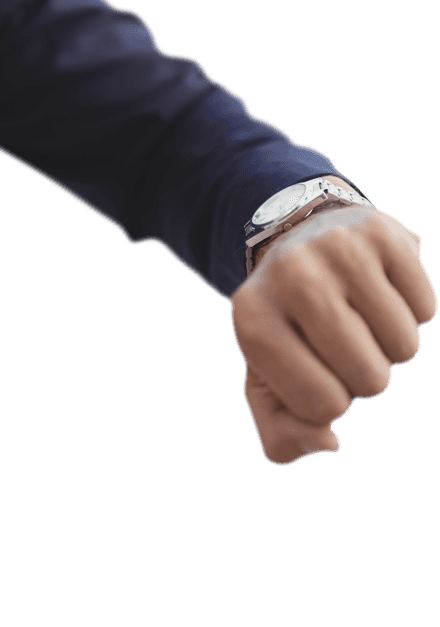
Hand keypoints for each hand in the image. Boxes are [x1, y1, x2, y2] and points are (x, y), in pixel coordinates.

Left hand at [229, 199, 436, 463]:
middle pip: (370, 380)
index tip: (311, 369)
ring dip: (390, 346)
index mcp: (251, 317)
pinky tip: (377, 290)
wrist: (299, 241)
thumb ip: (283, 434)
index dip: (330, 403)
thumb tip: (327, 441)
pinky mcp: (382, 231)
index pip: (322, 407)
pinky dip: (412, 311)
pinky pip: (427, 308)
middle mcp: (288, 275)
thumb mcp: (268, 382)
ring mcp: (335, 247)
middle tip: (338, 341)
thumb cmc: (288, 328)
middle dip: (364, 376)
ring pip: (404, 347)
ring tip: (358, 315)